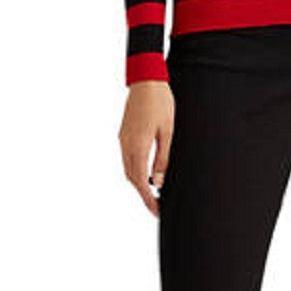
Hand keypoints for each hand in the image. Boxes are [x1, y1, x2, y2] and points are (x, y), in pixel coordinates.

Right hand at [119, 80, 174, 217]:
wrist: (146, 79)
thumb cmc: (161, 102)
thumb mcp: (168, 132)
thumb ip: (162, 158)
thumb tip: (159, 182)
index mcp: (137, 146)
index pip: (140, 181)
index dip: (148, 199)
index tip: (157, 211)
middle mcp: (125, 145)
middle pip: (132, 178)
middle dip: (143, 195)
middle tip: (158, 207)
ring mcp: (122, 139)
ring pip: (128, 169)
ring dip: (139, 183)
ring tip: (154, 193)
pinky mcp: (123, 133)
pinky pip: (127, 158)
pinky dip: (136, 170)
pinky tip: (147, 173)